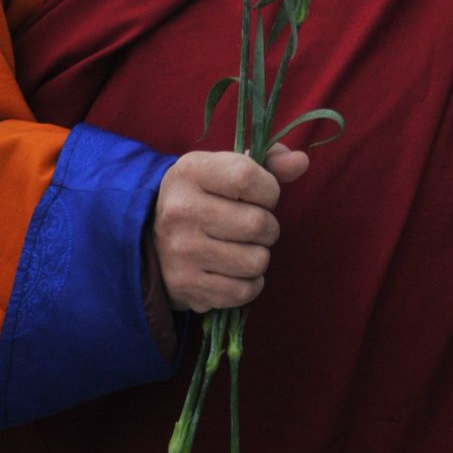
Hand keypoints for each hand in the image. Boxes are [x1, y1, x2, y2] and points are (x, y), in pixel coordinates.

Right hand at [152, 144, 308, 313]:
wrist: (151, 239)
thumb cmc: (203, 196)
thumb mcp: (225, 169)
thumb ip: (269, 163)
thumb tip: (302, 161)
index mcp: (191, 171)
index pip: (247, 177)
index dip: (268, 189)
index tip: (263, 196)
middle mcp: (181, 210)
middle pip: (257, 223)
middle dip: (268, 226)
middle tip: (255, 226)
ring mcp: (182, 251)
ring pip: (256, 261)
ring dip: (259, 256)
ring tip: (244, 247)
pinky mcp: (187, 286)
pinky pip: (244, 291)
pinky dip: (250, 283)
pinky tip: (236, 270)